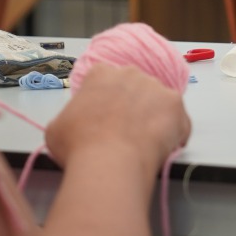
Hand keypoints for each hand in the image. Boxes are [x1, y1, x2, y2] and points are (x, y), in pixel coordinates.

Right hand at [44, 64, 191, 171]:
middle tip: (124, 131)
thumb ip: (71, 116)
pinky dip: (173, 133)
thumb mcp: (57, 128)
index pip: (104, 79)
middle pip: (134, 86)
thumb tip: (77, 124)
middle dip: (132, 105)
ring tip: (144, 144)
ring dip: (153, 118)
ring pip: (157, 102)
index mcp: (101, 74)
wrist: (109, 162)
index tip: (104, 117)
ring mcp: (156, 87)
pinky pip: (177, 119)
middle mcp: (130, 73)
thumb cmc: (78, 145)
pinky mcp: (176, 105)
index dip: (105, 99)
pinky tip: (161, 150)